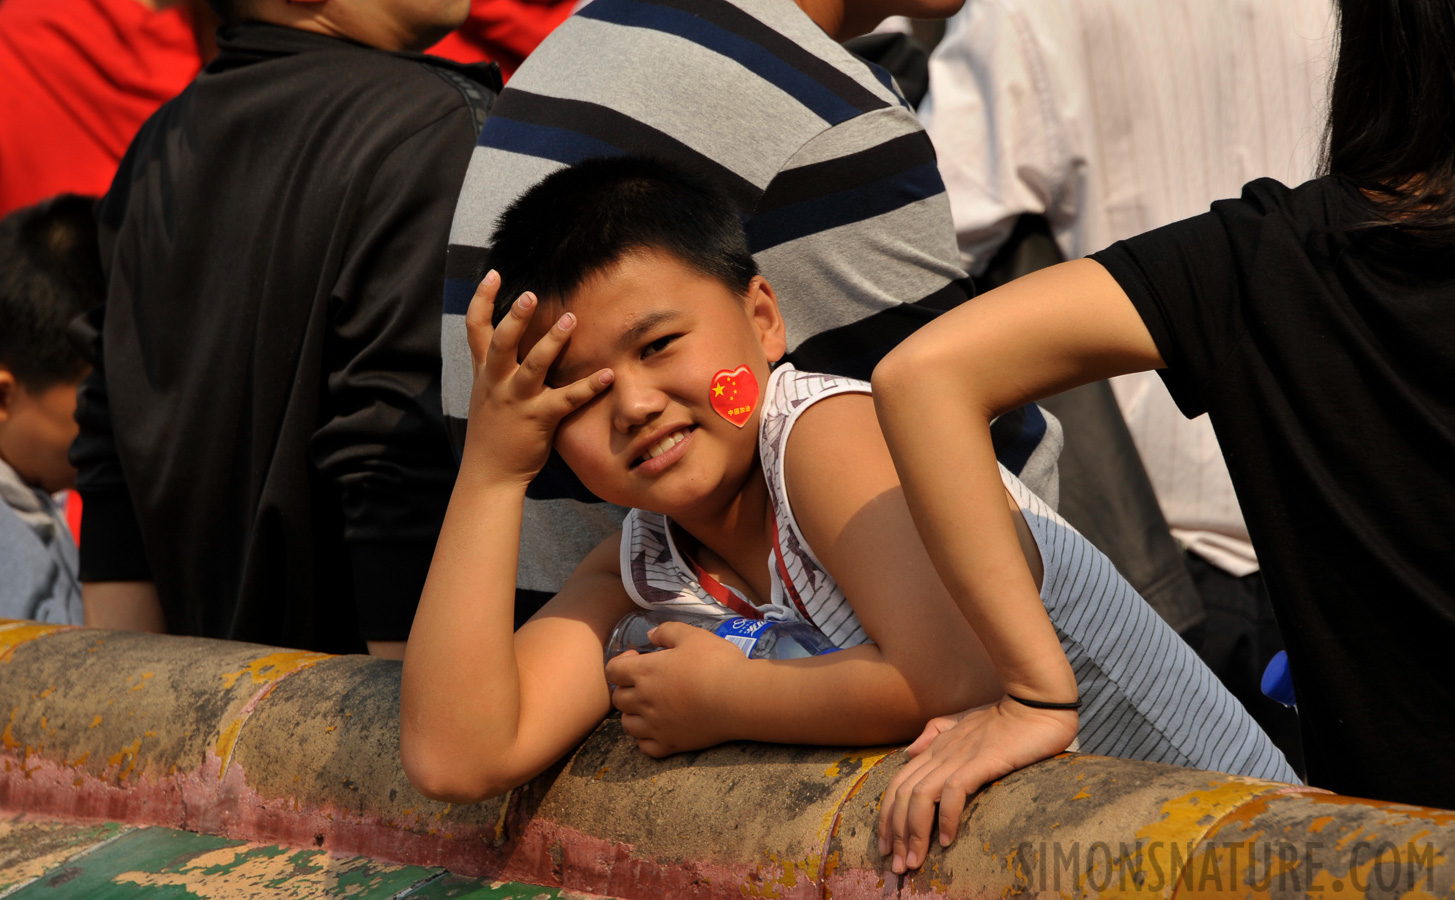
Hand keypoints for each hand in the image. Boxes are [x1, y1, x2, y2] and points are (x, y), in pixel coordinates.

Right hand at [461, 271, 612, 484]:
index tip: (495, 274)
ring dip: (552, 342)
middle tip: (531, 294)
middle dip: (515, 317)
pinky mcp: (538, 419)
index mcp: (485, 372)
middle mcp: (497, 382)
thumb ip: (497, 367)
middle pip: (502, 342)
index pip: (476, 328)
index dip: (482, 299)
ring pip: (533, 366)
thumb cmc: (495, 431)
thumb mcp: (487, 393)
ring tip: (571, 320)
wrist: (489, 473)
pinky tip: (609, 374)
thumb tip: (511, 339)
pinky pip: (566, 399)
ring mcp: (517, 401)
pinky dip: (589, 386)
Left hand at [605, 622, 745, 756]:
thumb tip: (650, 635)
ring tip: (650, 706)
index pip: (612, 670)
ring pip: (627, 724)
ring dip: (633, 714)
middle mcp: (644, 701)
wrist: (739, 698)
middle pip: (618, 698)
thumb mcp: (692, 635)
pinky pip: (645, 747)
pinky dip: (646, 739)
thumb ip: (666, 631)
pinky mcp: (671, 744)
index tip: (638, 658)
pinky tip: (658, 729)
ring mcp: (656, 726)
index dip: (620, 663)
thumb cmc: (716, 663)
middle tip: (646, 682)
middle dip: (626, 687)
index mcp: (645, 672)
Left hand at [877, 697, 1076, 873]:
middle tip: (898, 866)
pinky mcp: (982, 761)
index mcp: (934, 747)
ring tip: (916, 860)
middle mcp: (940, 752)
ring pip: (921, 797)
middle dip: (896, 833)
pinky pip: (954, 792)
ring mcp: (959, 756)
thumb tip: (911, 751)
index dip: (887, 816)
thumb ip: (936, 732)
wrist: (1035, 704)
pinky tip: (947, 841)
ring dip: (914, 832)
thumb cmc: (1004, 717)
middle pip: (903, 795)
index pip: (898, 784)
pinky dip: (947, 818)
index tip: (887, 845)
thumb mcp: (963, 723)